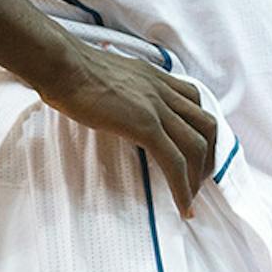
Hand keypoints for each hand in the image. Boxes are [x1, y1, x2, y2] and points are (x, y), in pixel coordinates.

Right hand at [37, 46, 218, 216]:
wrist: (62, 65)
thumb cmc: (73, 70)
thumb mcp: (112, 76)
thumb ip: (125, 89)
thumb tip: (119, 104)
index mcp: (156, 78)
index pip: (195, 102)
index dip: (201, 129)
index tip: (197, 151)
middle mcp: (164, 91)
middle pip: (206, 125)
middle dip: (209, 155)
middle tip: (199, 179)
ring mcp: (157, 108)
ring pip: (196, 145)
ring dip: (198, 176)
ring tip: (191, 198)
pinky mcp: (145, 126)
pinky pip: (174, 161)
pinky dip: (182, 187)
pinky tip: (182, 206)